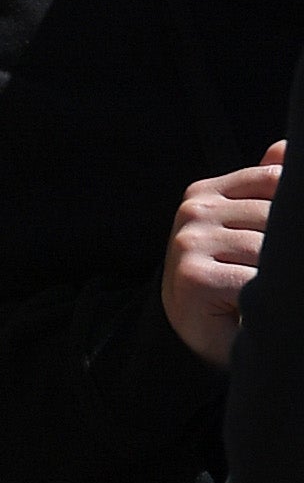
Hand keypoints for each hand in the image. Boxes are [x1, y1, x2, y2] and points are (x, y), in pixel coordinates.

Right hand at [168, 145, 277, 368]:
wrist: (194, 334)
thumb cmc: (229, 280)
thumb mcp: (245, 231)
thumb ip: (265, 192)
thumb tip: (285, 148)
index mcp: (205, 193)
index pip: (273, 181)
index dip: (296, 204)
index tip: (291, 239)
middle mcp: (193, 211)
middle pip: (276, 219)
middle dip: (290, 251)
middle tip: (285, 271)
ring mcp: (189, 241)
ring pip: (269, 252)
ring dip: (280, 279)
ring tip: (271, 290)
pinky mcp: (195, 276)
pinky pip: (254, 282)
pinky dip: (265, 300)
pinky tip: (254, 307)